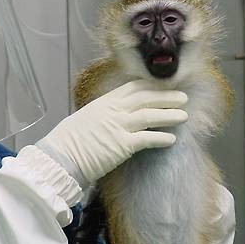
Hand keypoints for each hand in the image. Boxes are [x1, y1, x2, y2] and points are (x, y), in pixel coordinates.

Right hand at [36, 80, 187, 186]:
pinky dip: (161, 138)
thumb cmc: (68, 141)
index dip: (151, 86)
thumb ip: (103, 114)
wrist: (60, 156)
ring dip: (169, 115)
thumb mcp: (85, 119)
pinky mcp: (122, 145)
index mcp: (104, 102)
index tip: (163, 87)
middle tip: (182, 97)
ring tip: (184, 115)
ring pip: (150, 115)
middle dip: (166, 97)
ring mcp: (118, 126)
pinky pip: (147, 139)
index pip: (132, 88)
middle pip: (145, 98)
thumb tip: (114, 116)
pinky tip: (171, 139)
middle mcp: (113, 110)